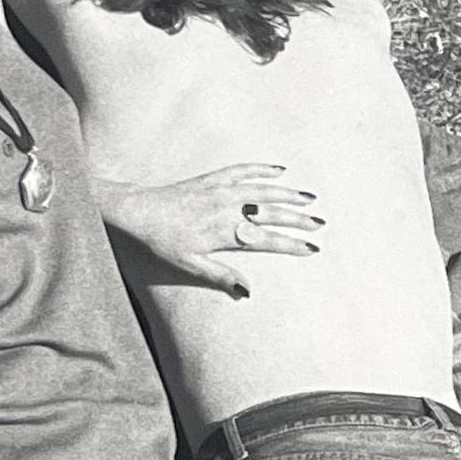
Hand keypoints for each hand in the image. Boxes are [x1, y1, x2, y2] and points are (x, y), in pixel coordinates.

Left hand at [107, 163, 325, 296]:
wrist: (140, 211)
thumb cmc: (163, 242)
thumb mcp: (190, 265)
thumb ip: (221, 276)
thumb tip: (248, 290)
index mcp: (224, 233)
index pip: (266, 241)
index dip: (291, 245)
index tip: (312, 248)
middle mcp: (227, 209)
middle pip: (270, 214)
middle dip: (298, 219)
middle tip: (320, 223)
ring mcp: (221, 191)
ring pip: (262, 190)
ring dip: (287, 194)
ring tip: (309, 198)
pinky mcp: (213, 178)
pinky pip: (242, 170)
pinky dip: (262, 169)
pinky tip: (279, 169)